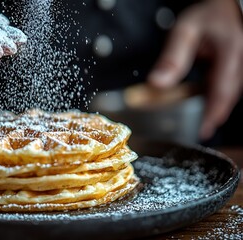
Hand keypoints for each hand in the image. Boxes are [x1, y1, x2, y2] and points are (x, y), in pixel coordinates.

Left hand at [147, 0, 242, 139]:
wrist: (222, 6)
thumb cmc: (206, 15)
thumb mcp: (184, 31)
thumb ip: (172, 58)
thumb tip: (156, 83)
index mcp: (231, 52)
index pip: (223, 90)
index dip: (213, 113)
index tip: (202, 129)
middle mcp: (241, 62)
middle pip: (228, 97)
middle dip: (212, 116)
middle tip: (195, 131)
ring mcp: (240, 66)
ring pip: (228, 95)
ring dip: (214, 109)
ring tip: (196, 123)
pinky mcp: (236, 69)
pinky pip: (226, 89)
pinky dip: (214, 99)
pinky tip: (201, 106)